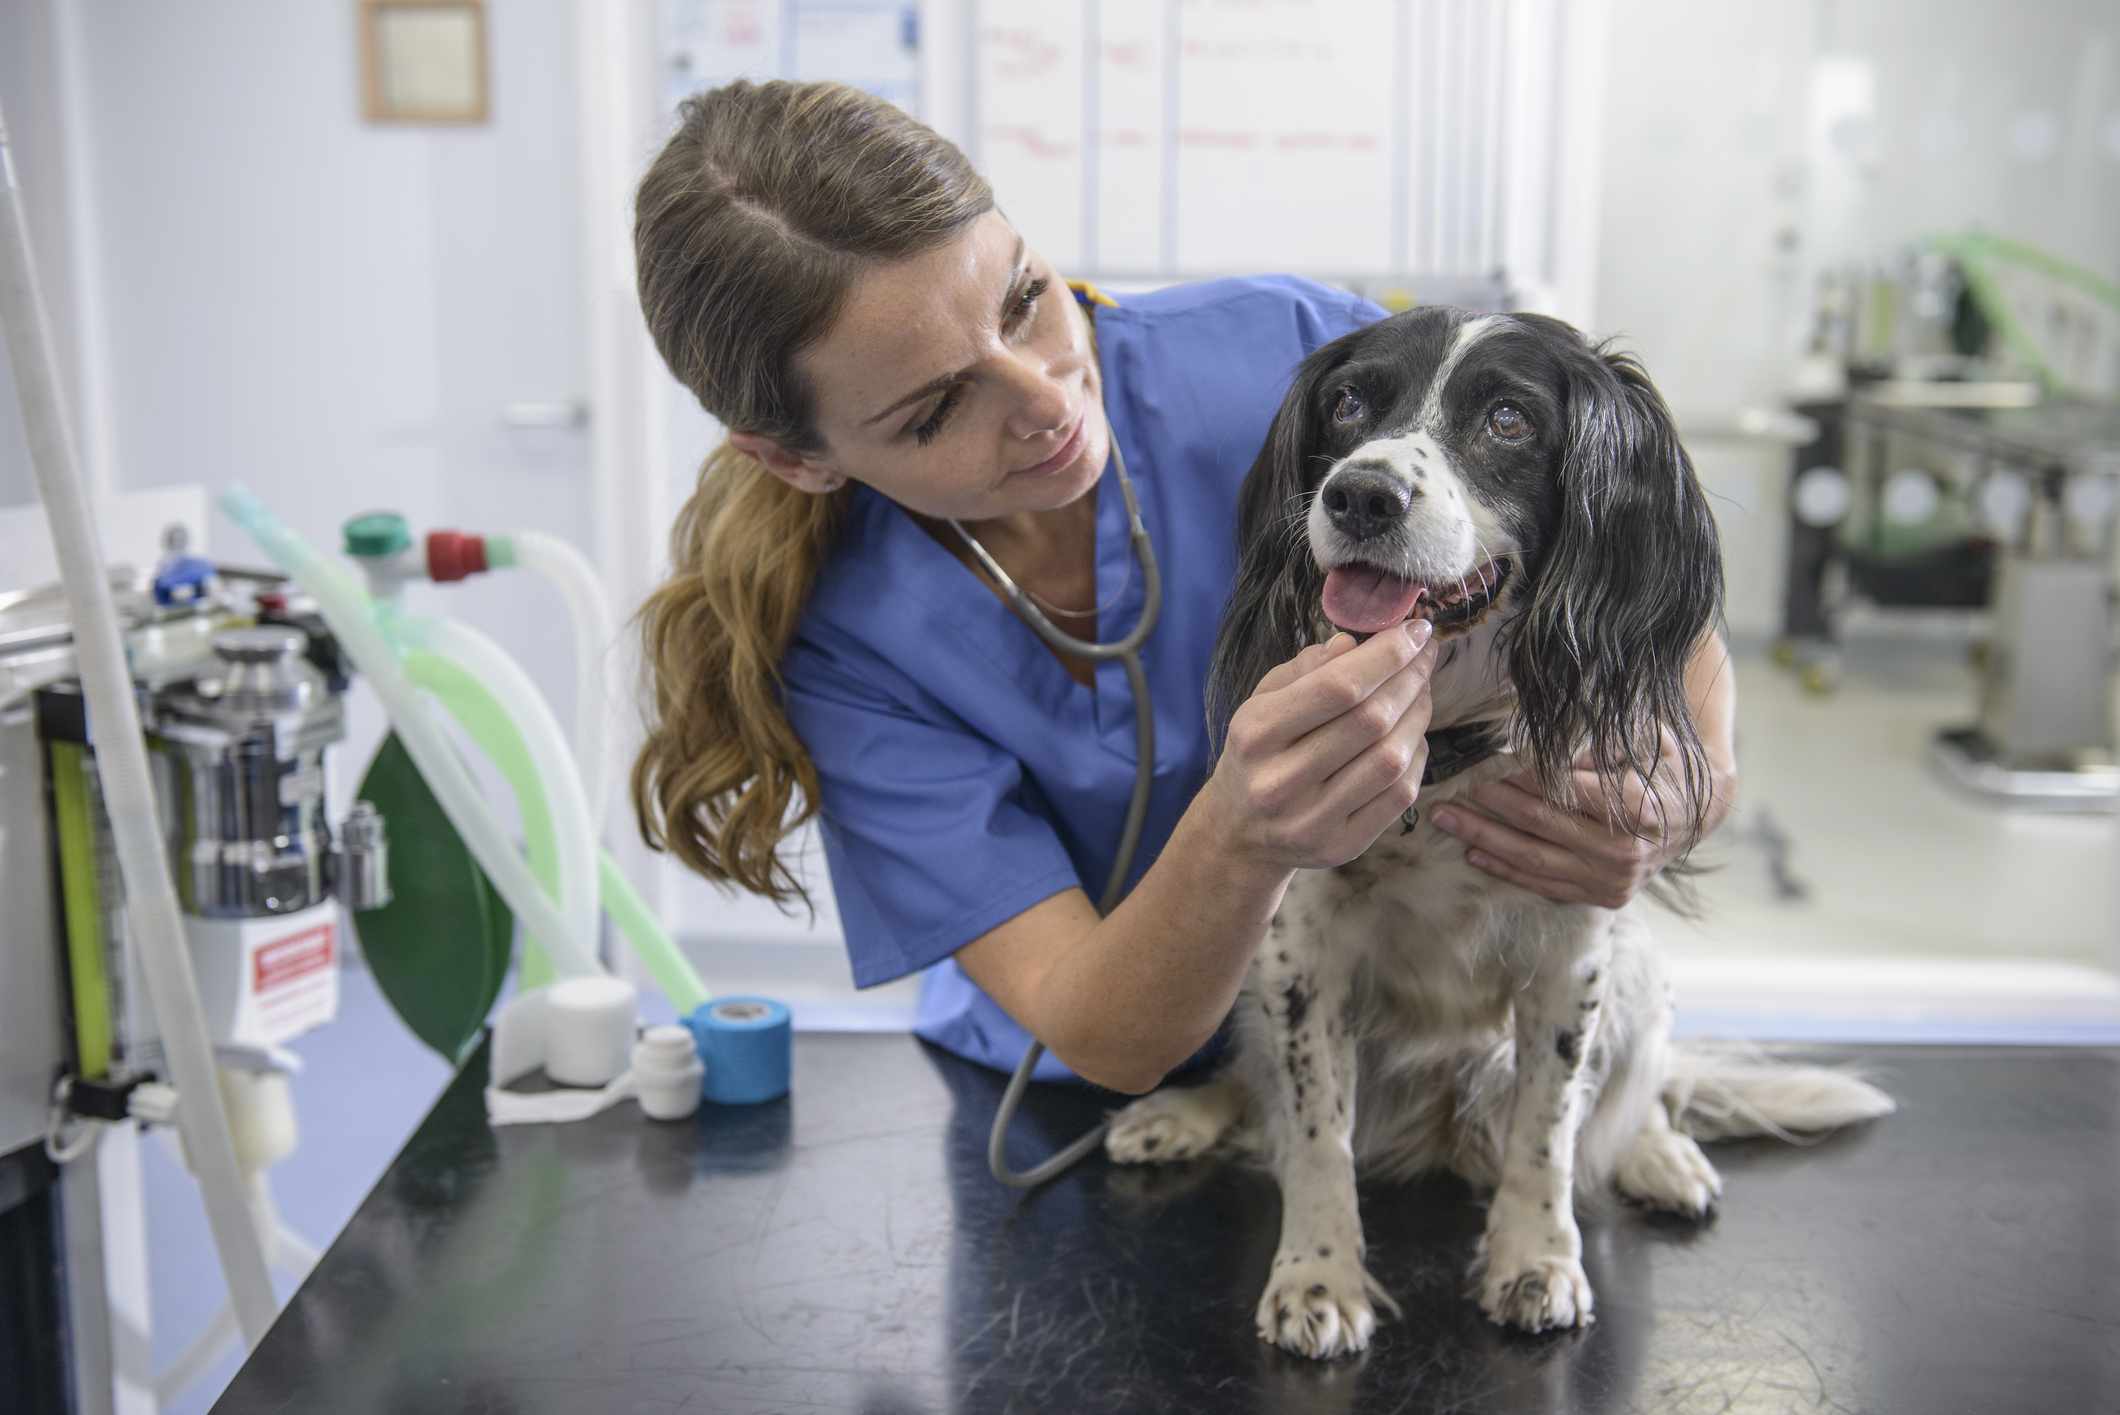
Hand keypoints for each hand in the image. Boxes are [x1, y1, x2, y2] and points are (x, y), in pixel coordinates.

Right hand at [1205, 622, 1439, 871]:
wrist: (1238, 831)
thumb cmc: (1258, 753)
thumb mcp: (1262, 701)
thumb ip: (1306, 668)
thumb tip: (1356, 645)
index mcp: (1257, 733)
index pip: (1337, 687)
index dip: (1387, 655)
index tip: (1417, 630)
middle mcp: (1280, 781)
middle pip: (1371, 720)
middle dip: (1411, 679)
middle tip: (1425, 655)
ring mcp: (1312, 820)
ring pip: (1391, 758)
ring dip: (1419, 715)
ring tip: (1421, 691)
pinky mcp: (1341, 846)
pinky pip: (1399, 795)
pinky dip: (1416, 756)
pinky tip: (1412, 734)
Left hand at [1429, 732, 1729, 908]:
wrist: (1694, 817)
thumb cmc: (1660, 768)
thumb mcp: (1643, 741)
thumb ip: (1596, 744)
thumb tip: (1538, 744)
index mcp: (1638, 807)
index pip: (1566, 790)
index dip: (1522, 777)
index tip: (1486, 763)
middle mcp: (1625, 851)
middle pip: (1543, 824)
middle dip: (1491, 805)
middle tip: (1452, 788)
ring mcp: (1613, 880)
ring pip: (1534, 859)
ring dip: (1485, 838)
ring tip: (1446, 819)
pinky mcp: (1602, 897)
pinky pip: (1544, 886)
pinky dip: (1506, 870)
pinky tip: (1473, 852)